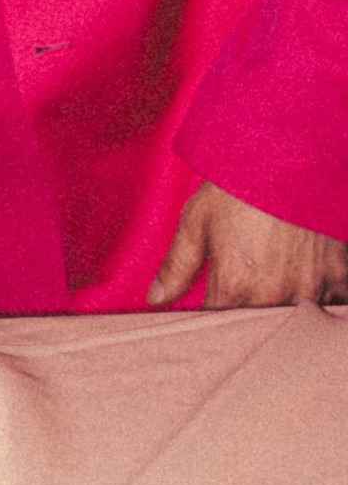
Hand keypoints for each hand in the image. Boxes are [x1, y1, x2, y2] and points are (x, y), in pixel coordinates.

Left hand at [147, 180, 347, 308]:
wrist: (290, 157)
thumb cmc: (239, 186)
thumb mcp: (197, 220)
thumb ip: (176, 266)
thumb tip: (155, 298)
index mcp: (235, 286)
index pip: (217, 325)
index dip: (210, 315)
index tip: (209, 303)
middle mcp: (274, 296)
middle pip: (256, 327)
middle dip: (245, 316)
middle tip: (242, 287)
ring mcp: (310, 289)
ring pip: (292, 320)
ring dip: (281, 307)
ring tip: (272, 276)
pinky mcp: (339, 278)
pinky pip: (330, 305)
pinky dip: (317, 297)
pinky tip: (304, 277)